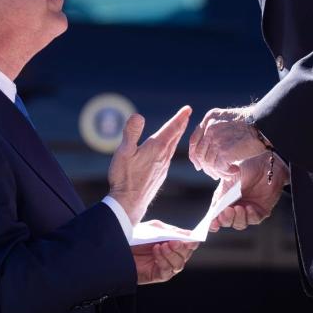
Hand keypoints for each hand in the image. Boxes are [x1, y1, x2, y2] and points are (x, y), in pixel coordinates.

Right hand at [108, 105, 191, 224]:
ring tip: (179, 130)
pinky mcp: (159, 175)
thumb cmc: (124, 177)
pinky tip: (166, 152)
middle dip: (181, 124)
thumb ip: (131, 133)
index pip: (171, 128)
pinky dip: (170, 149)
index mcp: (156, 148)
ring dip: (176, 136)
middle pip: (174, 137)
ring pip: (172, 148)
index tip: (188, 108)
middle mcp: (163, 157)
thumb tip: (138, 115)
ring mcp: (163, 167)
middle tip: (187, 115)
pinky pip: (168, 157)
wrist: (129, 203)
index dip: (179, 117)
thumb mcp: (124, 152)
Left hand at [132, 233, 198, 283]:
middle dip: (181, 248)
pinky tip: (156, 251)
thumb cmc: (136, 237)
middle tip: (173, 242)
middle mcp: (172, 256)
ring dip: (172, 255)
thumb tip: (188, 234)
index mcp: (174, 243)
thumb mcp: (155, 229)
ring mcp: (166, 266)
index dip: (192, 241)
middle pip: (186, 255)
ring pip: (179, 264)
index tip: (191, 238)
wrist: (119, 248)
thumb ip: (171, 231)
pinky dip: (163, 261)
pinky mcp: (158, 275)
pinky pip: (167, 271)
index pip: (190, 244)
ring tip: (162, 246)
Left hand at [189, 106, 267, 177]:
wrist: (266, 126)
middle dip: (206, 167)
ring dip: (218, 172)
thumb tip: (210, 149)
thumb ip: (217, 129)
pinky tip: (235, 171)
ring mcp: (216, 139)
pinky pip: (219, 168)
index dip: (195, 156)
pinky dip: (226, 173)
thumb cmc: (253, 125)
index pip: (194, 140)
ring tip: (228, 174)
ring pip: (209, 163)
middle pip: (200, 154)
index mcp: (210, 118)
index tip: (199, 166)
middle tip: (214, 175)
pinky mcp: (224, 151)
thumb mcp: (229, 120)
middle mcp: (210, 127)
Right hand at [210, 153, 288, 231]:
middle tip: (227, 211)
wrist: (264, 161)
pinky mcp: (261, 210)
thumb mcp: (229, 180)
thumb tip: (214, 211)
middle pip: (227, 222)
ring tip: (238, 208)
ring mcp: (248, 210)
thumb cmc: (246, 167)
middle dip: (225, 219)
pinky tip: (249, 207)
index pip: (216, 216)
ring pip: (240, 223)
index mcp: (224, 200)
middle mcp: (235, 207)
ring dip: (238, 218)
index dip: (213, 223)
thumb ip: (222, 196)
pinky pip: (254, 219)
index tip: (212, 223)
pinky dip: (250, 215)